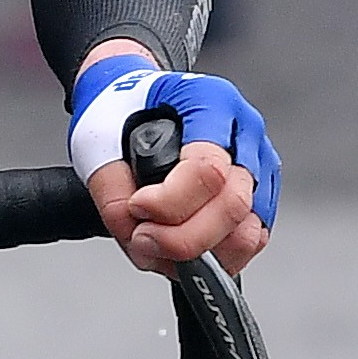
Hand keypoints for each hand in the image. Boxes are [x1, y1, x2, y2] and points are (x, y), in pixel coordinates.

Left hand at [68, 53, 274, 276]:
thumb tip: (137, 237)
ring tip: (159, 245)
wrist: (134, 105)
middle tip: (143, 238)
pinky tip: (179, 246)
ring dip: (200, 253)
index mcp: (211, 102)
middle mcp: (244, 132)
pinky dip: (214, 256)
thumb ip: (110, 191)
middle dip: (183, 238)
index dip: (169, 203)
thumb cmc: (122, 109)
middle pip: (234, 205)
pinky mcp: (260, 196)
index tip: (136, 207)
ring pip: (248, 232)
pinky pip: (250, 241)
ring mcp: (259, 164)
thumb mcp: (96, 138)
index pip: (207, 169)